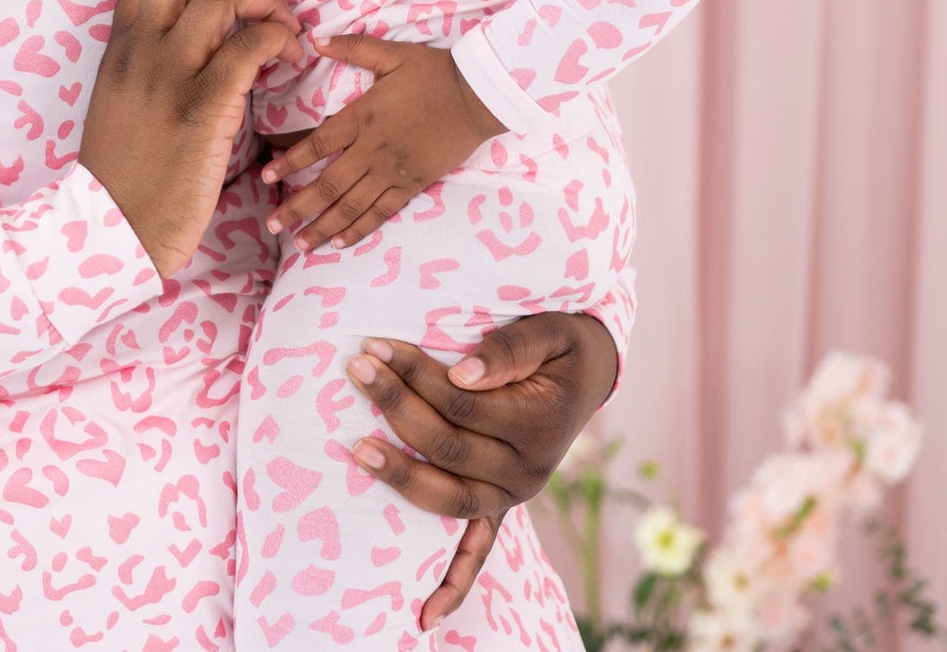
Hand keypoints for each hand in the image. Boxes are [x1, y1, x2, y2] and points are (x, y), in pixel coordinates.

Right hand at [79, 0, 302, 277]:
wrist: (115, 228)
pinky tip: (288, 63)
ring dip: (268, 3)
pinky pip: (250, 46)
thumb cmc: (124, 172)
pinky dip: (280, 41)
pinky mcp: (204, 108)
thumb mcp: (119, 100)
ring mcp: (171, 76)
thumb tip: (197, 38)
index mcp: (121, 46)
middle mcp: (142, 49)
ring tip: (285, 33)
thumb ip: (147, 62)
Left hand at [261, 36, 505, 249]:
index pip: (318, 144)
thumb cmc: (433, 72)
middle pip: (328, 185)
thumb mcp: (391, 53)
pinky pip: (381, 213)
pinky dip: (359, 229)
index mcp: (363, 117)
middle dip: (297, 207)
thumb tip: (315, 39)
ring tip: (299, 243)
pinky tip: (340, 242)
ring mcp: (393, 172)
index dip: (290, 161)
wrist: (478, 97)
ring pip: (352, 206)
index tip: (266, 176)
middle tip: (272, 224)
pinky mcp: (412, 186)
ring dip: (323, 226)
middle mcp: (373, 150)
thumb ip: (352, 47)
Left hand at [343, 312, 620, 627]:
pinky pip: (477, 552)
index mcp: (537, 425)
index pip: (459, 402)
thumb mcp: (549, 331)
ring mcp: (513, 496)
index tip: (376, 346)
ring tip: (356, 446)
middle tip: (356, 368)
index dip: (415, 374)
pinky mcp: (501, 506)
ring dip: (400, 475)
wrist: (590, 372)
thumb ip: (510, 349)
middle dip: (396, 406)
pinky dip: (454, 584)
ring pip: (449, 498)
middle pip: (447, 445)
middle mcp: (527, 471)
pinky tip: (425, 616)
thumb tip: (461, 374)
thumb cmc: (561, 345)